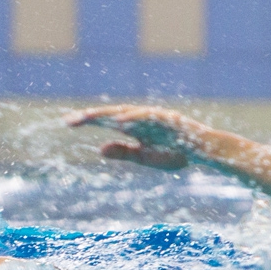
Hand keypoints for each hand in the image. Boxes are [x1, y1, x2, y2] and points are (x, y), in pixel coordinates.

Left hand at [64, 104, 191, 170]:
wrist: (203, 153)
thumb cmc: (175, 153)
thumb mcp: (144, 157)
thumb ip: (124, 152)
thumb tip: (99, 149)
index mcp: (134, 126)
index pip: (106, 122)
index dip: (88, 120)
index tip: (67, 122)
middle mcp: (142, 118)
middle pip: (112, 114)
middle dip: (91, 116)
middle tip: (69, 119)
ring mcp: (155, 117)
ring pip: (128, 113)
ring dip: (108, 115)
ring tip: (89, 117)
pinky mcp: (169, 119)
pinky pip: (149, 117)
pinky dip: (135, 117)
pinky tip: (120, 120)